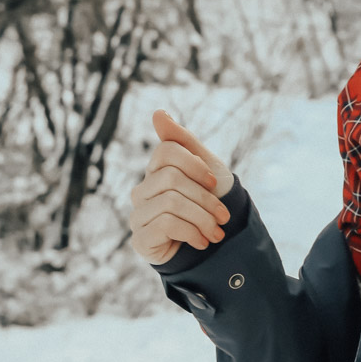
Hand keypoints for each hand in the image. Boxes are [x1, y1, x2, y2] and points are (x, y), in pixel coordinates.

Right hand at [129, 109, 234, 264]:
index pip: (166, 150)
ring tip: (216, 233)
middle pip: (171, 177)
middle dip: (205, 198)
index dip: (195, 164)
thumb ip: (183, 142)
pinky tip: (202, 242)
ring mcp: (137, 215)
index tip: (215, 182)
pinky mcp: (139, 239)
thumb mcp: (206, 170)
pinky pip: (165, 224)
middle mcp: (141, 190)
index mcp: (156, 170)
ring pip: (171, 202)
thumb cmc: (207, 205)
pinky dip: (192, 232)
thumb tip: (157, 112)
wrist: (211, 249)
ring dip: (203, 219)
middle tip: (223, 216)